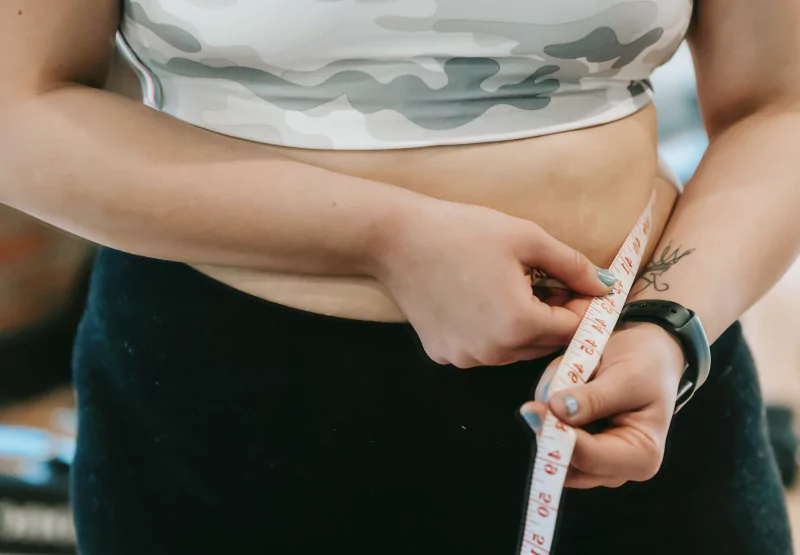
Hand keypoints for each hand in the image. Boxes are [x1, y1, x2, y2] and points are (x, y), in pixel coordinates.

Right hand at [371, 197, 615, 367]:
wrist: (397, 240)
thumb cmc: (462, 232)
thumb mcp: (527, 239)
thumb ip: (573, 266)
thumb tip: (607, 286)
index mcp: (519, 324)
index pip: (572, 329)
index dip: (582, 306)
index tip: (577, 284)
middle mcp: (493, 351)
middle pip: (544, 343)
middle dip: (553, 316)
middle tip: (543, 281)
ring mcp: (465, 357)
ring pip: (514, 349)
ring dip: (522, 325)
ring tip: (509, 287)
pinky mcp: (443, 354)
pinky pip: (482, 349)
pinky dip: (489, 330)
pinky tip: (477, 299)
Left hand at [521, 322, 685, 487]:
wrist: (648, 353)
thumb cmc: (647, 366)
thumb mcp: (626, 377)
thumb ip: (592, 398)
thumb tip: (556, 410)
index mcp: (641, 456)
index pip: (590, 459)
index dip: (559, 436)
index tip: (532, 410)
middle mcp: (618, 468)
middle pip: (567, 463)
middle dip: (550, 428)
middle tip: (542, 396)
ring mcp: (596, 461)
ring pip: (552, 451)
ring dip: (548, 418)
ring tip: (566, 382)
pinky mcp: (578, 448)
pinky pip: (549, 437)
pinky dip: (548, 413)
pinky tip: (564, 388)